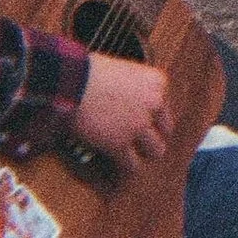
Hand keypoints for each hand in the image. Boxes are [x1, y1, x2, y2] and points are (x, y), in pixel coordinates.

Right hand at [75, 54, 172, 173]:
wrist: (71, 80)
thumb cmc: (87, 70)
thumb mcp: (122, 69)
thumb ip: (133, 87)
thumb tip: (128, 101)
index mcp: (157, 82)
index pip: (163, 106)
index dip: (150, 114)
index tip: (138, 118)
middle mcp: (154, 104)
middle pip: (166, 130)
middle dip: (152, 135)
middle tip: (137, 139)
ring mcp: (139, 125)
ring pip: (156, 151)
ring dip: (142, 153)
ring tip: (130, 154)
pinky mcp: (120, 144)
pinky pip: (132, 165)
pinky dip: (125, 167)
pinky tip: (117, 165)